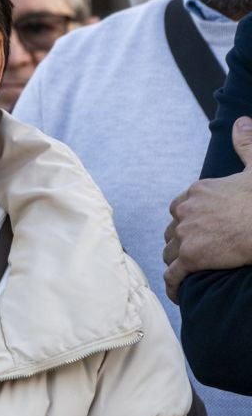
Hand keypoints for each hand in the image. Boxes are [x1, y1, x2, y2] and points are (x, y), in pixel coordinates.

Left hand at [165, 116, 251, 302]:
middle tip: (198, 251)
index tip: (198, 229)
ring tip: (190, 271)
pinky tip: (180, 293)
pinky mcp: (191, 257)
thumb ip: (247, 145)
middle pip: (173, 230)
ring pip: (171, 252)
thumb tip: (242, 122)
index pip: (180, 207)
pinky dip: (175, 286)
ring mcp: (186, 234)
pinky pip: (173, 275)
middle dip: (182, 240)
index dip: (188, 220)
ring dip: (178, 261)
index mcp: (197, 190)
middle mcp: (185, 210)